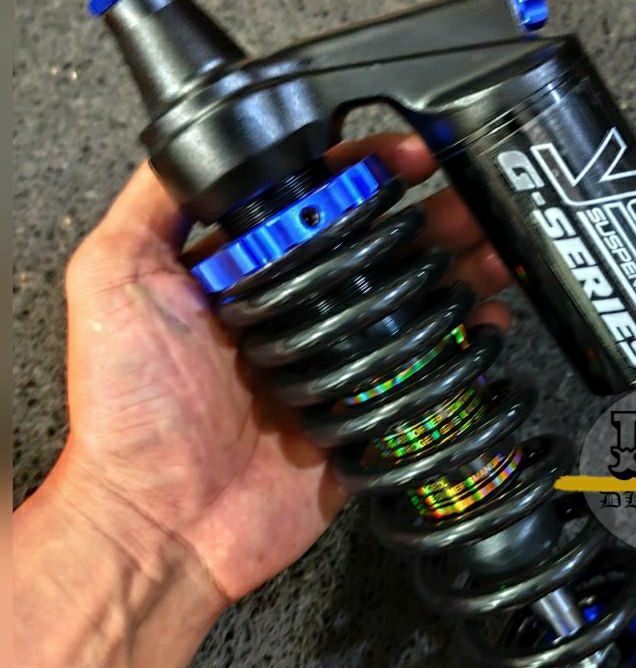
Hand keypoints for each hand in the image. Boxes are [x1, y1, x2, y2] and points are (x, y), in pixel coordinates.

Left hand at [48, 132, 512, 605]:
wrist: (163, 524)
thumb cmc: (128, 413)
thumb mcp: (110, 279)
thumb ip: (151, 205)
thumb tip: (192, 143)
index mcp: (244, 273)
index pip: (315, 201)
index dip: (362, 171)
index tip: (402, 153)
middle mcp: (293, 311)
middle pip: (376, 247)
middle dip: (428, 214)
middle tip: (468, 195)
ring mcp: (333, 360)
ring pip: (408, 300)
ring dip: (456, 265)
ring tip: (492, 243)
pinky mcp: (362, 409)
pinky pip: (422, 367)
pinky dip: (462, 340)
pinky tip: (486, 317)